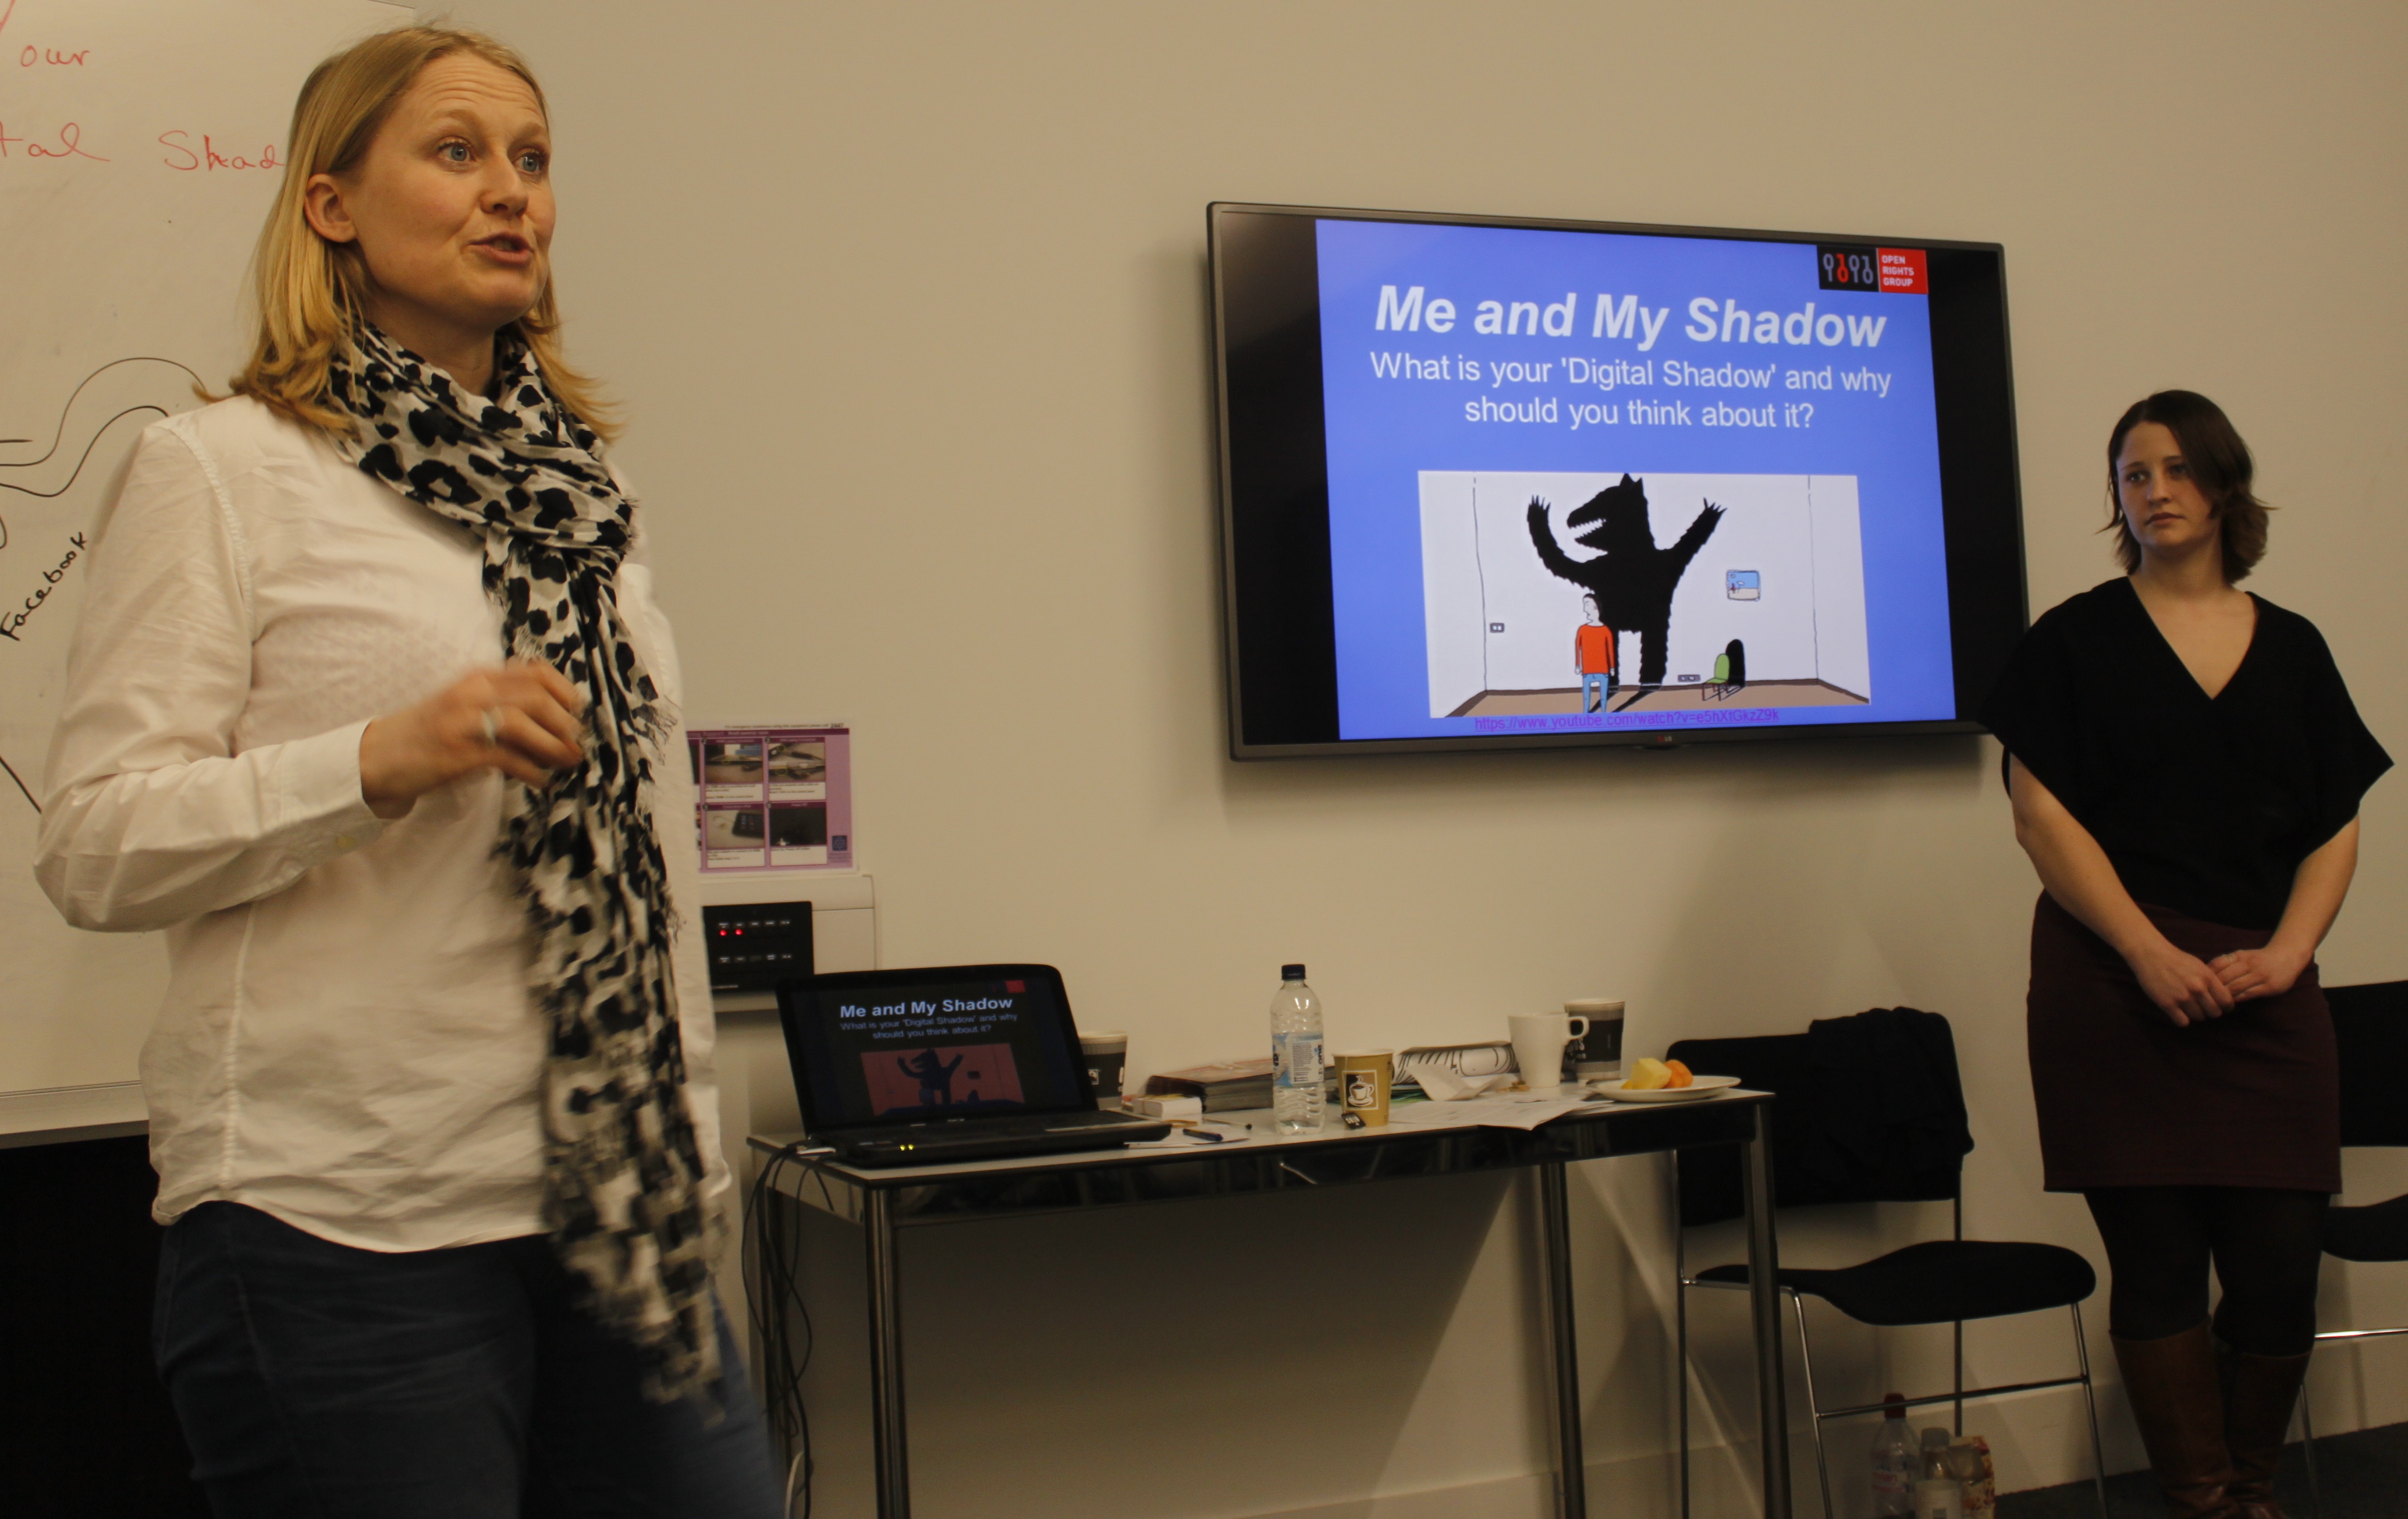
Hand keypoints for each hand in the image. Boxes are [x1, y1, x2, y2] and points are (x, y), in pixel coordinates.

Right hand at [358, 661, 585, 818]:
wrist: (376, 757)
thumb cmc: (427, 734)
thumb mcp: (465, 708)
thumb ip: (502, 707)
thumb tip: (555, 725)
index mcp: (478, 678)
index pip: (534, 671)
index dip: (564, 690)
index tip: (577, 711)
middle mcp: (472, 692)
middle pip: (536, 696)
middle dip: (565, 722)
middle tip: (577, 742)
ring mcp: (464, 720)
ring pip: (525, 724)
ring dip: (554, 746)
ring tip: (567, 762)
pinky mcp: (459, 751)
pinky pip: (508, 757)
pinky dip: (532, 771)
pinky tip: (540, 781)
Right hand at [2123, 935, 2235, 1026]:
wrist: (2151, 955)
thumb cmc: (2176, 959)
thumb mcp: (2199, 966)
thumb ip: (2210, 981)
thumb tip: (2221, 997)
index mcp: (2208, 977)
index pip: (2226, 1001)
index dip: (2225, 1006)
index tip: (2219, 1006)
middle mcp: (2197, 989)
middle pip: (2214, 1013)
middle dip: (2210, 1012)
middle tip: (2203, 1007)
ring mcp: (2182, 997)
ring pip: (2199, 1018)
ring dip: (2195, 1015)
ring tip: (2188, 1007)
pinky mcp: (2167, 1004)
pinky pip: (2183, 1022)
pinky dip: (2182, 1019)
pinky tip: (2178, 1012)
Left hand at [2211, 944, 2309, 1003]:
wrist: (2288, 957)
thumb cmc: (2260, 958)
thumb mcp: (2243, 956)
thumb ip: (2227, 964)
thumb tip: (2205, 975)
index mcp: (2240, 956)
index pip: (2217, 965)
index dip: (2207, 975)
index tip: (2199, 983)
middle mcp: (2249, 964)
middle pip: (2224, 977)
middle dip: (2212, 988)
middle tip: (2204, 997)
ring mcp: (2260, 976)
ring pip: (2235, 987)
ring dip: (2223, 996)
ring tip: (2215, 1002)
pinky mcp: (2269, 987)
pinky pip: (2248, 994)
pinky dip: (2236, 999)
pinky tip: (2229, 1003)